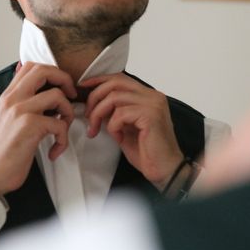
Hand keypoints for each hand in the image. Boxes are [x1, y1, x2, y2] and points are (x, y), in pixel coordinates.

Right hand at [0, 62, 76, 196]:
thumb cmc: (5, 149)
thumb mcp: (10, 118)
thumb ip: (22, 99)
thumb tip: (33, 79)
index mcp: (9, 95)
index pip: (31, 65)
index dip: (53, 71)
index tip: (62, 87)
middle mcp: (12, 99)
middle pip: (44, 71)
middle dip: (65, 80)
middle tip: (71, 97)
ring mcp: (19, 111)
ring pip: (57, 96)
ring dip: (68, 113)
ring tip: (61, 130)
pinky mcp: (29, 126)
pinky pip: (59, 124)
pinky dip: (63, 139)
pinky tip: (55, 150)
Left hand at [81, 73, 183, 190]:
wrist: (165, 170)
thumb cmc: (147, 152)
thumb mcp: (125, 127)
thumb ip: (114, 112)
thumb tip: (94, 103)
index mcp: (149, 96)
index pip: (121, 78)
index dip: (100, 80)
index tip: (84, 87)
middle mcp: (153, 96)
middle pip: (116, 83)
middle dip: (95, 97)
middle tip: (87, 115)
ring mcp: (153, 104)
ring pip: (115, 97)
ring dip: (99, 113)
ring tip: (96, 129)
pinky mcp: (151, 116)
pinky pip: (120, 114)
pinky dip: (112, 126)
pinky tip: (118, 138)